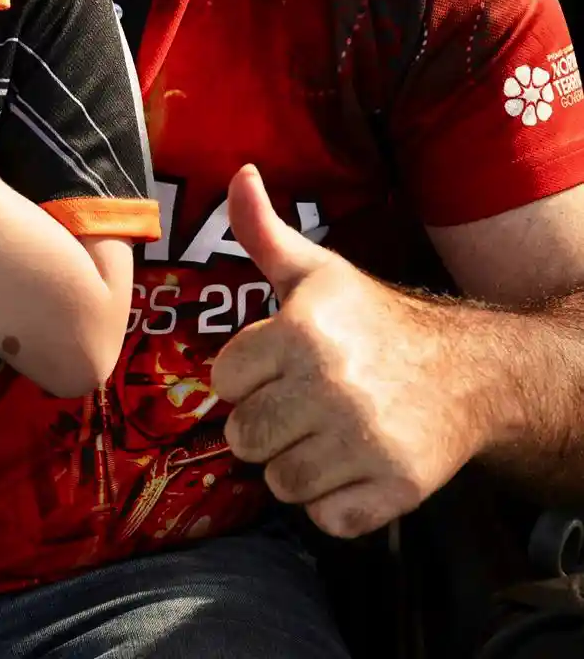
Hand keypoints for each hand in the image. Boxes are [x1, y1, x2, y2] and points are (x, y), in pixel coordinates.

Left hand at [211, 165, 482, 538]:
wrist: (468, 372)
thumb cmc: (376, 321)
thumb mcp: (317, 271)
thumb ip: (263, 231)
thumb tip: (238, 174)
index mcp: (302, 332)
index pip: (225, 381)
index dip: (246, 377)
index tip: (274, 368)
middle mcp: (330, 386)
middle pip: (244, 438)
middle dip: (265, 425)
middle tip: (298, 406)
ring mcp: (363, 441)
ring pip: (280, 483)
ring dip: (296, 465)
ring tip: (324, 434)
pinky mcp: (393, 489)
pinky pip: (326, 519)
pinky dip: (334, 503)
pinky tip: (351, 467)